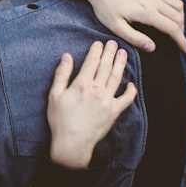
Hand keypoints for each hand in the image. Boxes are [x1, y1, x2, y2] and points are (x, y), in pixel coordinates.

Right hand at [47, 40, 137, 168]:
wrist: (72, 143)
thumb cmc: (60, 120)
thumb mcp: (54, 95)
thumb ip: (62, 74)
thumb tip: (67, 57)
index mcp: (82, 85)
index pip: (92, 63)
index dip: (96, 51)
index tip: (99, 43)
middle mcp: (97, 90)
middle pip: (105, 67)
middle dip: (109, 53)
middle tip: (113, 43)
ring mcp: (108, 101)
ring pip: (116, 78)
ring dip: (120, 64)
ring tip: (123, 54)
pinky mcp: (114, 112)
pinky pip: (126, 99)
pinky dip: (130, 91)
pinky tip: (131, 83)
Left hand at [75, 0, 185, 53]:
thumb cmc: (104, 5)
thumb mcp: (115, 26)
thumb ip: (134, 38)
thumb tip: (152, 47)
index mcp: (147, 12)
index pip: (172, 28)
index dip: (181, 40)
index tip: (185, 49)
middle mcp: (154, 0)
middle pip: (178, 17)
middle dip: (182, 31)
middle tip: (179, 41)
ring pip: (178, 4)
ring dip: (181, 17)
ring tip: (176, 27)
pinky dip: (177, 2)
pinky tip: (172, 9)